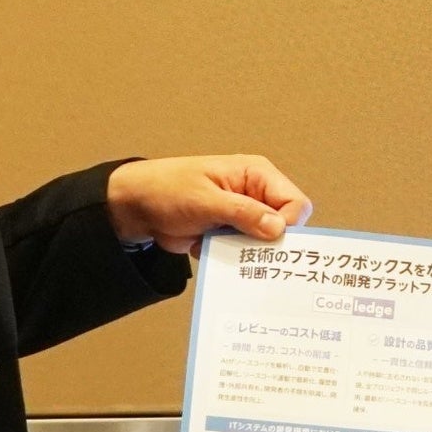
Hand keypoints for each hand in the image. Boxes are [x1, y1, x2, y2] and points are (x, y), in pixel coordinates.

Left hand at [108, 153, 310, 257]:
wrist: (136, 206)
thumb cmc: (167, 189)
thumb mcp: (205, 200)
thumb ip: (243, 213)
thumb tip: (279, 229)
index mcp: (256, 175)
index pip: (295, 202)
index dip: (288, 225)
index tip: (269, 241)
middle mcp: (256, 194)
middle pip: (285, 225)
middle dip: (267, 242)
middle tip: (243, 250)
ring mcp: (245, 215)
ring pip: (266, 242)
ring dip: (246, 251)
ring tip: (220, 246)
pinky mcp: (231, 232)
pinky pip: (246, 251)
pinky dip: (231, 257)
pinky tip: (209, 249)